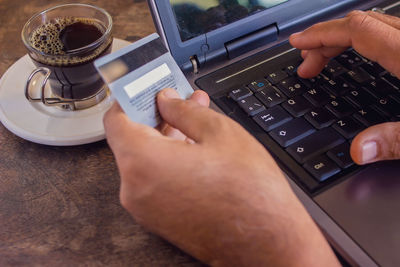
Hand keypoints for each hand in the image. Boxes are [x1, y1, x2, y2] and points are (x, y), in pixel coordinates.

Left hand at [103, 88, 338, 265]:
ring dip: (166, 137)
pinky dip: (168, 160)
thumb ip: (184, 111)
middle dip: (156, 115)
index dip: (131, 97)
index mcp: (143, 162)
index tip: (147, 88)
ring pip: (145, 160)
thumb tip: (167, 100)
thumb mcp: (220, 133)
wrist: (267, 244)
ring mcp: (145, 208)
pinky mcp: (158, 219)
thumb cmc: (250, 194)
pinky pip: (154, 179)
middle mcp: (135, 189)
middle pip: (132, 139)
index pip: (116, 119)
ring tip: (194, 121)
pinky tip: (194, 148)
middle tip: (179, 100)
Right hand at [289, 10, 399, 163]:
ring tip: (324, 61)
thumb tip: (358, 151)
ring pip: (374, 26)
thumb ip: (394, 141)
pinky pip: (386, 33)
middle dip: (324, 41)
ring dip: (343, 40)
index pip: (356, 31)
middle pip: (361, 25)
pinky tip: (358, 60)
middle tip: (306, 67)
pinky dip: (363, 42)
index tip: (297, 43)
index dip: (321, 34)